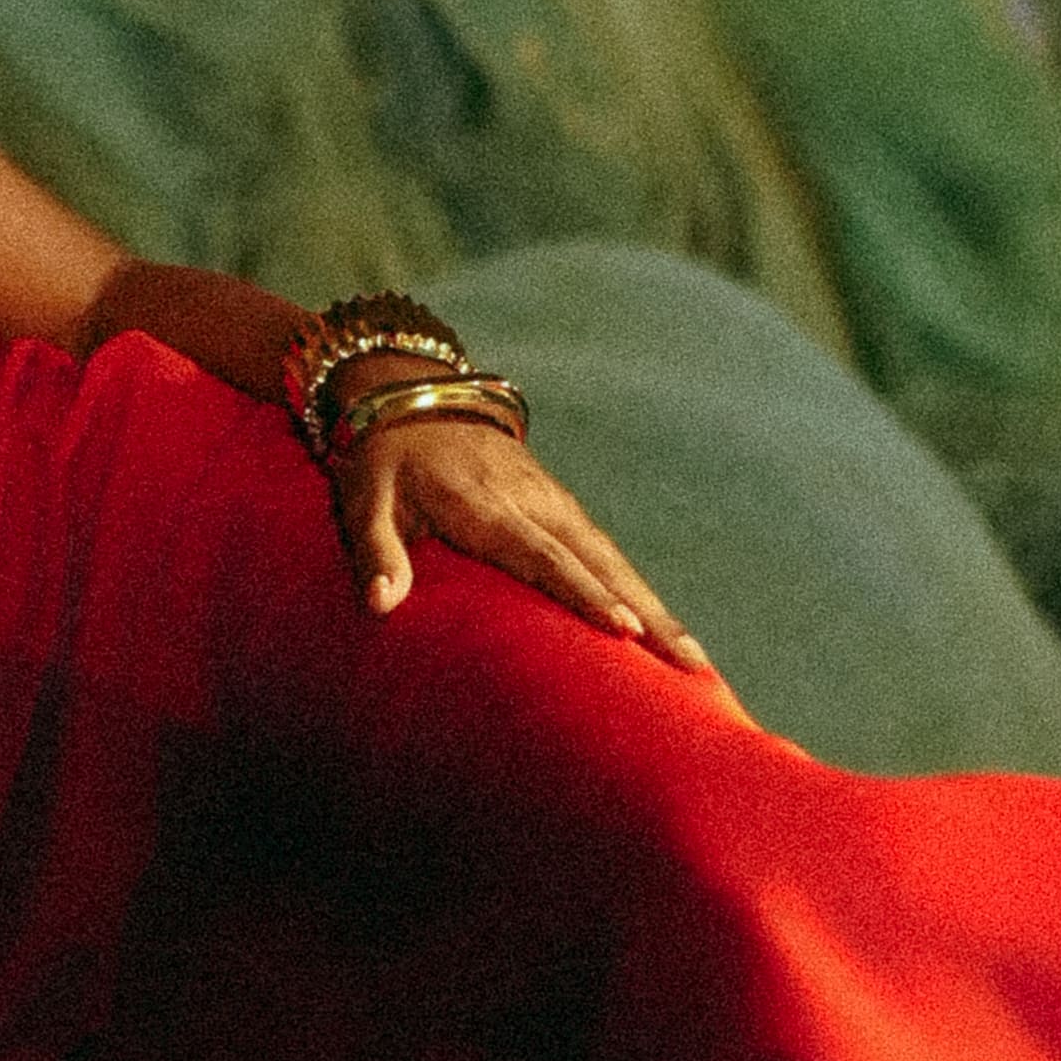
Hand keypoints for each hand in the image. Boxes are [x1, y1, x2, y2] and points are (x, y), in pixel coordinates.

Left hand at [331, 412, 710, 668]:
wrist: (414, 395)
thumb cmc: (385, 459)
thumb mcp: (364, 499)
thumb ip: (375, 550)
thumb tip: (381, 604)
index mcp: (488, 507)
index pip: (544, 557)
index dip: (584, 593)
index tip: (624, 630)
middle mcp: (535, 504)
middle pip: (600, 565)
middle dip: (648, 615)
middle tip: (691, 665)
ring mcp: (555, 503)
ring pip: (615, 562)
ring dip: (657, 610)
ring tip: (696, 663)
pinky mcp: (561, 506)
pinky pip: (607, 554)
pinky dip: (641, 591)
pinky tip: (665, 632)